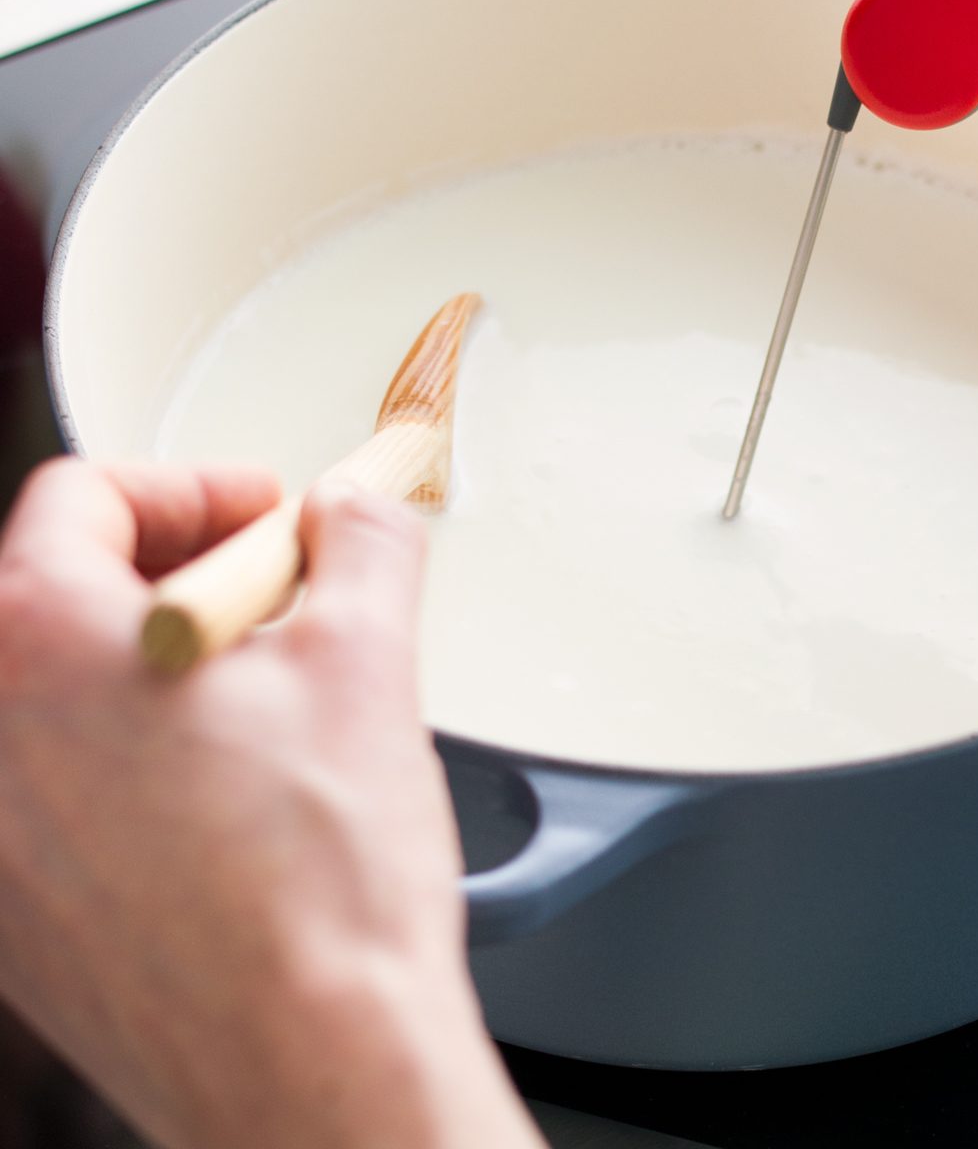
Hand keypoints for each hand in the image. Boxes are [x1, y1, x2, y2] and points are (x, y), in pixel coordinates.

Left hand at [0, 459, 543, 1148]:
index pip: (82, 497)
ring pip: (65, 694)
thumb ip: (363, 542)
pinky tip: (240, 790)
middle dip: (183, 568)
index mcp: (40, 647)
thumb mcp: (369, 656)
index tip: (267, 514)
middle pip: (61, 590)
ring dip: (162, 662)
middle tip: (280, 592)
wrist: (311, 1065)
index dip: (194, 486)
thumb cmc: (319, 881)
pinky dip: (138, 755)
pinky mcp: (20, 918)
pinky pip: (63, 789)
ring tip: (271, 693)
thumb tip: (358, 509)